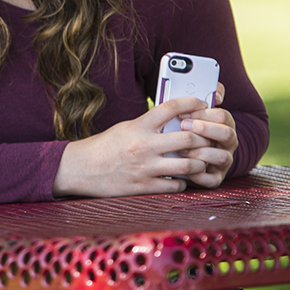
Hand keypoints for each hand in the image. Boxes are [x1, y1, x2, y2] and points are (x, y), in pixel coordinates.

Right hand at [53, 96, 217, 197]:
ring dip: (199, 163)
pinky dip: (184, 182)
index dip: (191, 103)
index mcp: (138, 126)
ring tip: (200, 161)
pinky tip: (181, 178)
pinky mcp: (145, 186)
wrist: (81, 168)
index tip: (201, 104)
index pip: (171, 108)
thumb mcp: (125, 128)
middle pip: (188, 138)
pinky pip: (176, 185)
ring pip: (188, 165)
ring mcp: (145, 167)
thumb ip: (149, 126)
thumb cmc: (104, 146)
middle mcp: (144, 146)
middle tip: (208, 139)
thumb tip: (176, 122)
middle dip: (204, 139)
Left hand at [179, 82, 237, 187]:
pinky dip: (199, 175)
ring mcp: (222, 162)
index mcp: (223, 125)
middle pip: (227, 133)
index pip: (224, 116)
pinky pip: (212, 180)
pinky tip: (185, 169)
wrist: (171, 154)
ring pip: (223, 157)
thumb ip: (203, 96)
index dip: (205, 113)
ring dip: (202, 152)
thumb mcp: (188, 111)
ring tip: (181, 149)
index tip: (185, 112)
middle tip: (183, 125)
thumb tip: (218, 94)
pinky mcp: (214, 178)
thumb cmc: (181, 129)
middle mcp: (227, 143)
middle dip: (205, 129)